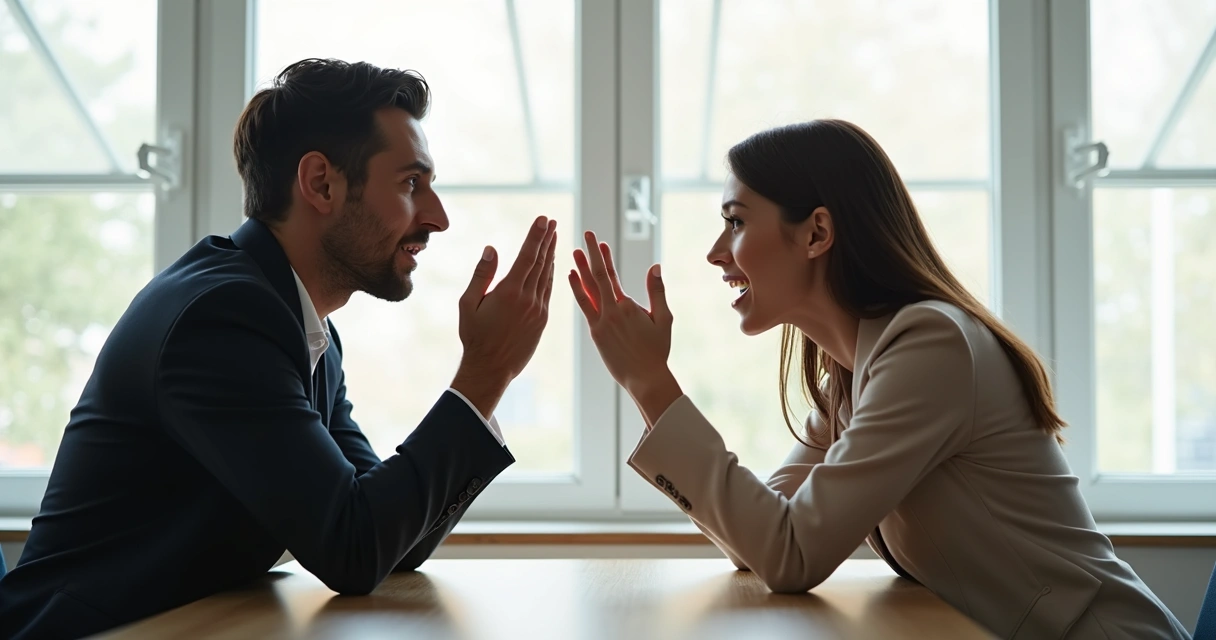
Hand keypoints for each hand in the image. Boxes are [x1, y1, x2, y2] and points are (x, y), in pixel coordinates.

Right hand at [453, 216, 556, 418]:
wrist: (491, 368)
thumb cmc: (475, 336)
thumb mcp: (469, 304)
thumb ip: (482, 275)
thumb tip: (492, 249)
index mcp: (509, 292)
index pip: (527, 256)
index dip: (536, 236)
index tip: (543, 220)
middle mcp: (528, 298)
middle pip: (541, 262)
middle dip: (547, 239)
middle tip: (552, 222)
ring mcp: (538, 310)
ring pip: (547, 275)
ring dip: (551, 254)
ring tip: (554, 237)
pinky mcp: (542, 320)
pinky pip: (548, 291)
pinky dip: (550, 275)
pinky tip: (551, 265)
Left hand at [569, 231, 681, 424]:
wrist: (644, 378)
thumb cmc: (657, 350)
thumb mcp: (664, 319)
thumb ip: (657, 291)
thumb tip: (655, 266)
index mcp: (627, 306)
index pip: (612, 275)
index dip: (604, 257)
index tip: (600, 241)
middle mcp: (611, 312)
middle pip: (597, 277)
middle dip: (590, 255)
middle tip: (585, 235)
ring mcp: (600, 323)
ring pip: (587, 291)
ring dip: (579, 270)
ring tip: (573, 253)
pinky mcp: (595, 334)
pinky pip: (584, 307)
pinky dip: (577, 291)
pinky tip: (571, 279)